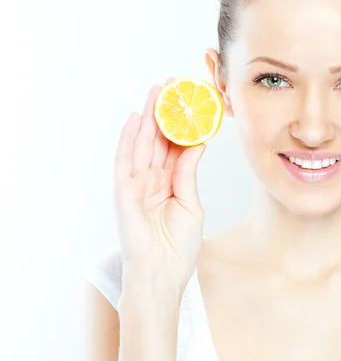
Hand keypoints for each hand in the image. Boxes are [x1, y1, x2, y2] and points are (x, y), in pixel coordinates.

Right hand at [114, 78, 206, 297]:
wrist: (163, 274)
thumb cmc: (177, 247)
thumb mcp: (190, 205)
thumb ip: (188, 174)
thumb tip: (196, 144)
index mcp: (170, 183)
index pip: (175, 147)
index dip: (181, 125)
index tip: (190, 102)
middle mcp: (152, 180)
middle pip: (157, 139)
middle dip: (164, 113)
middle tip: (172, 86)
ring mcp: (136, 185)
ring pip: (142, 144)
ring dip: (148, 118)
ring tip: (156, 92)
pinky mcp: (124, 193)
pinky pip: (125, 161)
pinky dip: (129, 140)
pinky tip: (137, 120)